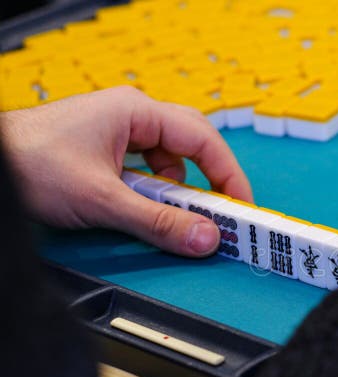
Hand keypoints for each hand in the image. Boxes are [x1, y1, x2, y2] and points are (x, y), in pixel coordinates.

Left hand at [0, 86, 252, 256]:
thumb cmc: (28, 164)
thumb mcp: (103, 201)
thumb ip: (159, 222)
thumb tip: (205, 238)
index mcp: (136, 112)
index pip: (204, 139)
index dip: (229, 174)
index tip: (242, 206)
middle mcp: (130, 115)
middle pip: (190, 145)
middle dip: (208, 180)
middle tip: (222, 213)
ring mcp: (116, 130)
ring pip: (167, 159)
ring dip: (176, 189)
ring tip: (177, 217)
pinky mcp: (103, 149)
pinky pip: (144, 168)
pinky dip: (152, 190)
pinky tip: (144, 207)